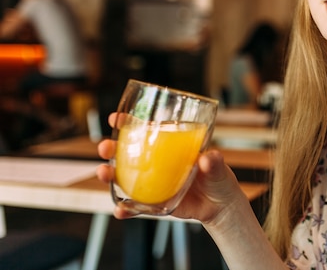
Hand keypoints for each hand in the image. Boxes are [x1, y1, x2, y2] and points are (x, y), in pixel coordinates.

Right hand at [95, 114, 245, 223]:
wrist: (220, 205)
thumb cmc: (218, 178)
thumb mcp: (218, 167)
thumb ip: (213, 162)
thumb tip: (207, 158)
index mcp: (169, 148)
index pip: (146, 131)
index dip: (128, 123)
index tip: (116, 118)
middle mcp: (156, 164)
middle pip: (126, 153)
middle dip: (110, 148)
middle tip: (105, 147)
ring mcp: (152, 183)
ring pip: (123, 177)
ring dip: (109, 174)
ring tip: (104, 173)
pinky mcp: (154, 203)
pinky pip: (135, 206)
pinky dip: (125, 209)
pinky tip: (120, 210)